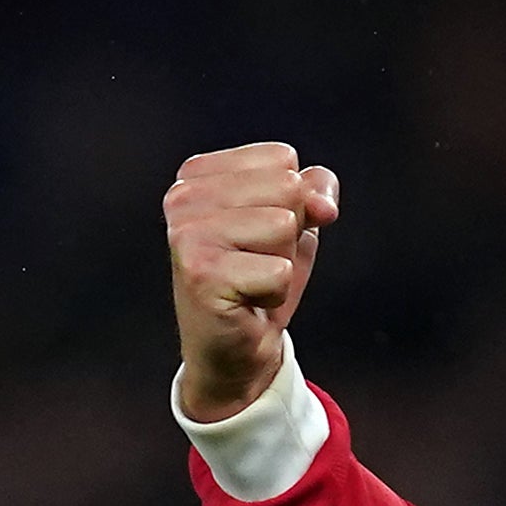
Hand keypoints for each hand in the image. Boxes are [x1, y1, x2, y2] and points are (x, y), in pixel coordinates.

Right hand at [166, 143, 340, 419]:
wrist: (240, 345)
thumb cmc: (261, 278)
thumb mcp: (297, 223)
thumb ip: (315, 192)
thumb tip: (323, 204)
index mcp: (198, 174)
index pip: (283, 159)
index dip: (294, 201)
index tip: (262, 234)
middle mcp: (182, 197)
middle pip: (287, 188)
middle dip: (289, 232)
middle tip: (257, 261)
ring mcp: (186, 233)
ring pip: (284, 226)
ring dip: (281, 263)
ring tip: (251, 279)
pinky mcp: (199, 272)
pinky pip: (279, 271)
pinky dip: (275, 293)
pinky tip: (246, 301)